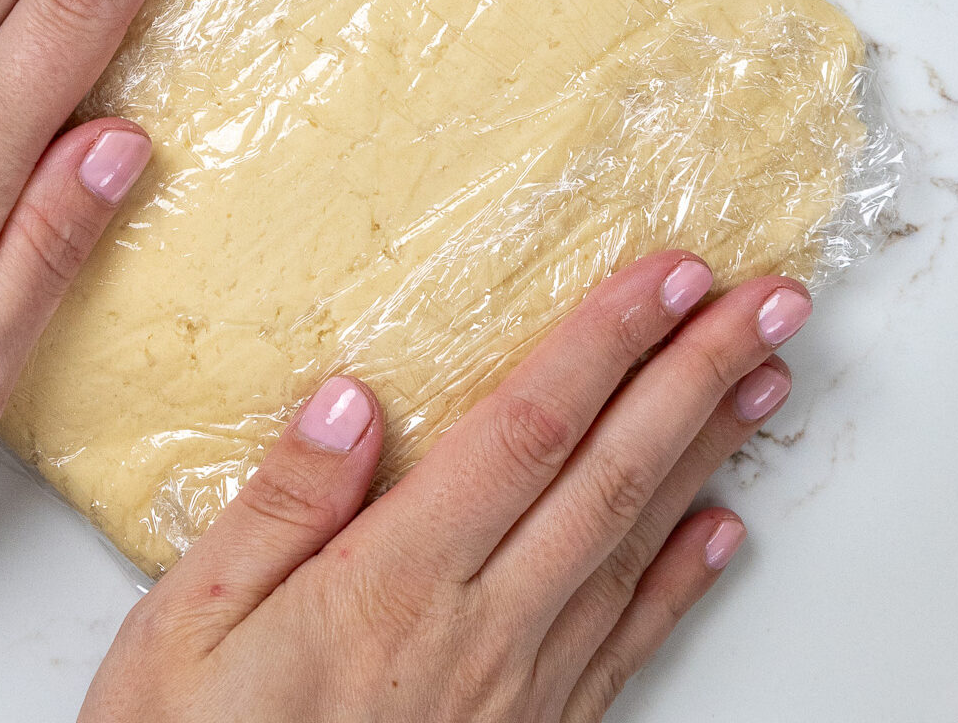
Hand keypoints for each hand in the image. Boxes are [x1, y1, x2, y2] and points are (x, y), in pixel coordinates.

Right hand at [81, 252, 808, 721]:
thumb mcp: (189, 626)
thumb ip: (279, 507)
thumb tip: (347, 400)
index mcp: (394, 581)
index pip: (525, 431)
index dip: (606, 343)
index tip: (668, 276)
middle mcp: (479, 628)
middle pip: (610, 475)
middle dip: (698, 373)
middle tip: (769, 301)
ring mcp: (517, 686)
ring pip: (635, 545)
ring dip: (709, 454)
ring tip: (764, 382)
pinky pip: (626, 644)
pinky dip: (682, 580)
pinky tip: (721, 533)